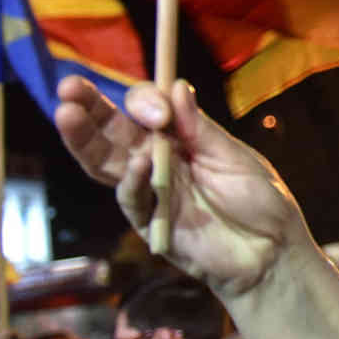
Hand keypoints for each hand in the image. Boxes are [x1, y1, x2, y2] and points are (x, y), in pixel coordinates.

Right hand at [54, 77, 312, 300]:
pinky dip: (131, 181)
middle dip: (89, 109)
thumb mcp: (235, 157)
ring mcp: (150, 190)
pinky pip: (131, 198)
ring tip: (68, 115)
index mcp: (180, 138)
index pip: (147, 110)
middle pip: (115, 131)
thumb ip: (201, 129)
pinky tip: (135, 165)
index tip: (159, 110)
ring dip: (85, 140)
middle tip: (67, 87)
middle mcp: (157, 159)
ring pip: (107, 162)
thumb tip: (176, 86)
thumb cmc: (259, 200)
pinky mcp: (150, 221)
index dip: (146, 102)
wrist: (271, 251)